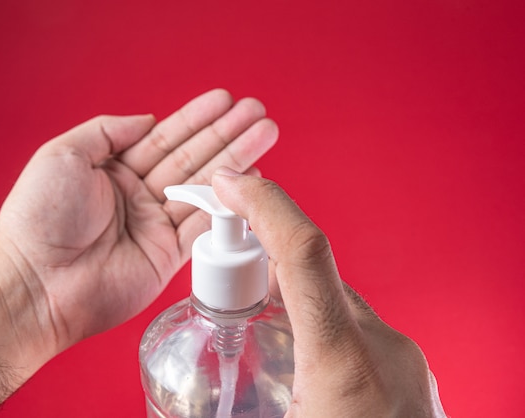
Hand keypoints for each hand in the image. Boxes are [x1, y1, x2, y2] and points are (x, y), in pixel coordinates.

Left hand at [0, 89, 277, 348]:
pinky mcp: (167, 256)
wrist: (36, 283)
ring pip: (205, 187)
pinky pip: (204, 226)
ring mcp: (154, 225)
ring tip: (266, 135)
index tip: (224, 101)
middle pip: (193, 158)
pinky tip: (250, 185)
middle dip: (227, 134)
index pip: (164, 137)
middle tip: (258, 113)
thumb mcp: (63, 155)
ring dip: (236, 162)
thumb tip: (147, 120)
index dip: (196, 118)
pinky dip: (229, 206)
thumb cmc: (39, 218)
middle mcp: (138, 195)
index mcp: (114, 169)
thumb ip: (106, 130)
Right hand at [212, 169, 446, 416]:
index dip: (264, 204)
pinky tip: (301, 368)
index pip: (304, 253)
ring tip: (258, 338)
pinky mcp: (411, 372)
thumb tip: (176, 407)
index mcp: (343, 364)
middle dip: (261, 267)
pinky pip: (357, 331)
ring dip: (291, 305)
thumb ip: (234, 402)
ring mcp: (403, 358)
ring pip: (334, 303)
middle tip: (224, 293)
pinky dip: (320, 331)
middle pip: (313, 274)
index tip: (229, 182)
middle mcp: (382, 349)